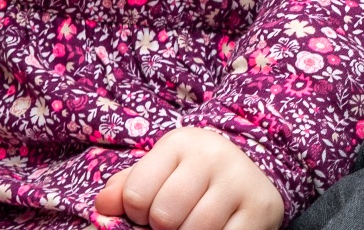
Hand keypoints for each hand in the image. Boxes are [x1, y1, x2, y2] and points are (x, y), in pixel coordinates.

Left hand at [94, 127, 283, 229]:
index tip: (150, 208)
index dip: (136, 213)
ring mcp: (239, 181)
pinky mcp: (261, 208)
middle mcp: (212, 155)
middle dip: (163, 227)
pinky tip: (216, 229)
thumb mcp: (158, 173)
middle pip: (165, 215)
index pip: (135, 194)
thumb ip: (125, 188)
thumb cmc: (191, 179)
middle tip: (175, 221)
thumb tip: (102, 207)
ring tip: (194, 225)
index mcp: (180, 142)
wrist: (249, 176)